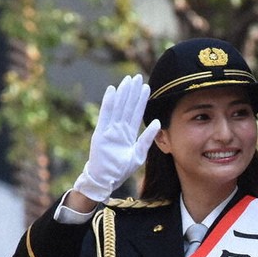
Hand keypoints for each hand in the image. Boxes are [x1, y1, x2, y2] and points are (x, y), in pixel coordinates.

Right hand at [73, 74, 160, 201]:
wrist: (106, 180)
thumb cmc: (121, 170)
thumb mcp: (139, 154)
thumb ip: (147, 138)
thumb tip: (157, 122)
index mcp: (128, 134)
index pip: (136, 113)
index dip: (141, 100)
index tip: (146, 86)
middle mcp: (119, 129)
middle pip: (127, 106)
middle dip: (132, 92)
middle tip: (137, 76)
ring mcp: (109, 129)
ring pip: (118, 107)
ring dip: (123, 93)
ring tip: (127, 80)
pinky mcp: (100, 132)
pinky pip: (105, 114)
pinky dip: (109, 102)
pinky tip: (112, 90)